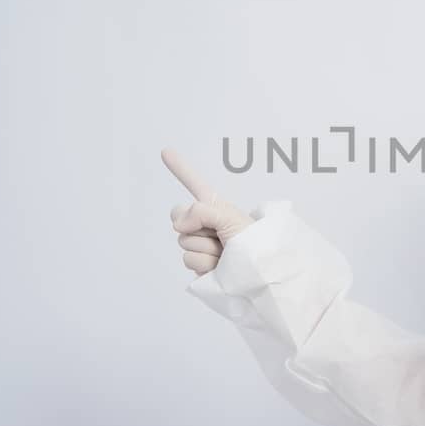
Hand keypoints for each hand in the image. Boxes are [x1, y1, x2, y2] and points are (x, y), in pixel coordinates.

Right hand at [162, 148, 254, 274]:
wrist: (259, 274)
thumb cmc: (254, 243)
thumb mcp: (229, 217)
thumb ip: (200, 211)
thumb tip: (178, 225)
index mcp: (215, 208)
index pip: (194, 184)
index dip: (180, 168)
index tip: (165, 151)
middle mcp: (205, 224)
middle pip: (178, 217)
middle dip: (198, 226)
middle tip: (220, 235)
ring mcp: (200, 246)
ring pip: (184, 242)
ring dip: (207, 249)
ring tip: (226, 253)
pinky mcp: (198, 266)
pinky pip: (189, 260)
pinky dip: (206, 264)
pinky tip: (220, 266)